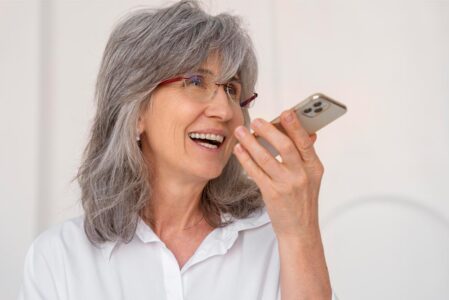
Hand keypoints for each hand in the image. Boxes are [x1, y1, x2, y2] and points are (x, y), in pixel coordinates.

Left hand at [233, 110, 323, 238]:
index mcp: (314, 167)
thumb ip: (306, 155)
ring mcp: (286, 185)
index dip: (295, 125)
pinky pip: (255, 172)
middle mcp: (301, 175)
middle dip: (269, 130)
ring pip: (266, 158)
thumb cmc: (303, 201)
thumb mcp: (311, 177)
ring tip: (241, 132)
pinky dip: (245, 158)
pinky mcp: (271, 193)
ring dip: (251, 142)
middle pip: (285, 146)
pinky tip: (239, 150)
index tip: (285, 112)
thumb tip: (306, 132)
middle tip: (256, 122)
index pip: (304, 141)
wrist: (300, 230)